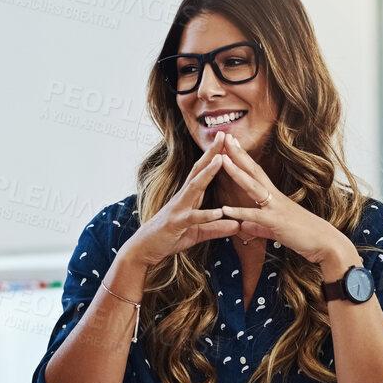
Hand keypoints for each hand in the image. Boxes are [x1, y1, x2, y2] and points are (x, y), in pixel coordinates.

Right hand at [120, 140, 241, 269]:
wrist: (144, 248)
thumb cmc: (169, 237)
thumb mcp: (197, 233)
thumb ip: (217, 228)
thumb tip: (237, 225)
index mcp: (189, 197)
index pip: (203, 171)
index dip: (215, 156)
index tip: (226, 140)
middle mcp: (184, 197)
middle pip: (199, 170)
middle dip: (212, 153)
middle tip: (223, 134)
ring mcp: (179, 208)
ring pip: (195, 187)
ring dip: (208, 173)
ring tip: (222, 159)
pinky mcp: (177, 224)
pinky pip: (193, 218)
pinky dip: (207, 215)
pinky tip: (220, 212)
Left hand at [213, 134, 355, 271]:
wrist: (326, 244)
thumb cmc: (305, 235)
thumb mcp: (276, 230)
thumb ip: (258, 226)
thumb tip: (244, 225)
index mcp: (275, 197)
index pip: (256, 173)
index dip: (243, 158)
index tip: (232, 144)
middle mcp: (275, 198)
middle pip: (254, 171)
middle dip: (238, 155)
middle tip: (225, 137)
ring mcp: (276, 208)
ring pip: (253, 186)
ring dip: (237, 173)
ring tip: (222, 159)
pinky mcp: (276, 222)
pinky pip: (255, 216)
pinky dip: (240, 212)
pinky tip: (225, 209)